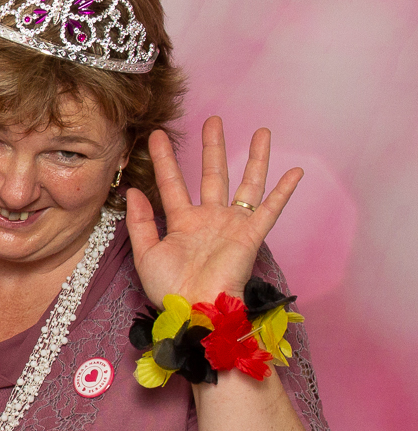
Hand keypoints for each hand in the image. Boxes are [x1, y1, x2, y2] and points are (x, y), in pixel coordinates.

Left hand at [128, 118, 301, 304]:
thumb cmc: (170, 287)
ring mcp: (232, 225)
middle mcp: (209, 218)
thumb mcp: (145, 253)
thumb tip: (133, 190)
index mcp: (182, 222)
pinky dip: (283, 191)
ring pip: (246, 184)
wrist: (194, 310)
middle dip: (212, 148)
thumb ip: (140, 221)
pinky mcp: (251, 235)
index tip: (157, 136)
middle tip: (213, 120)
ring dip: (254, 158)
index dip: (164, 160)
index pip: (172, 182)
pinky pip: (269, 209)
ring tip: (261, 132)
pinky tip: (296, 171)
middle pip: (212, 174)